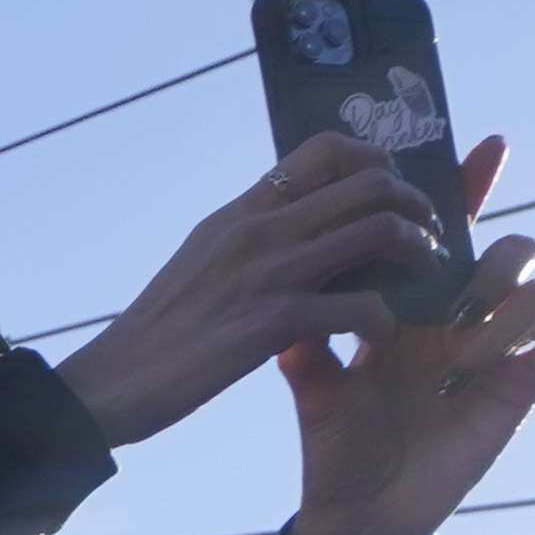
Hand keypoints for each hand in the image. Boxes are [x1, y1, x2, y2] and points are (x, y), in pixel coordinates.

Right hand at [54, 132, 451, 447]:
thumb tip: (292, 225)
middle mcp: (259, 230)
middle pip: (369, 182)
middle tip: (425, 233)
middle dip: (416, 204)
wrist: (108, 385)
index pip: (326, 150)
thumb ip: (249, 237)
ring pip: (377, 230)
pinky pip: (359, 306)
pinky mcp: (272, 325)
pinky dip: (385, 318)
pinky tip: (383, 332)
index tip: (390, 189)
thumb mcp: (200, 261)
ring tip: (423, 273)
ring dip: (417, 250)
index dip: (376, 158)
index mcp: (241, 212)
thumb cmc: (155, 333)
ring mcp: (268, 274)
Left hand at [277, 139, 534, 534]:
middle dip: (490, 254)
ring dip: (509, 298)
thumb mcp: (316, 390)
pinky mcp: (519, 389)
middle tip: (454, 287)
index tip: (486, 144)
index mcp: (410, 308)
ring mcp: (493, 352)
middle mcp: (458, 321)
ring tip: (469, 335)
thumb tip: (282, 300)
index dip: (468, 189)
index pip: (444, 237)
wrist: (358, 514)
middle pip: (503, 251)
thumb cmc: (338, 446)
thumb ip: (306, 344)